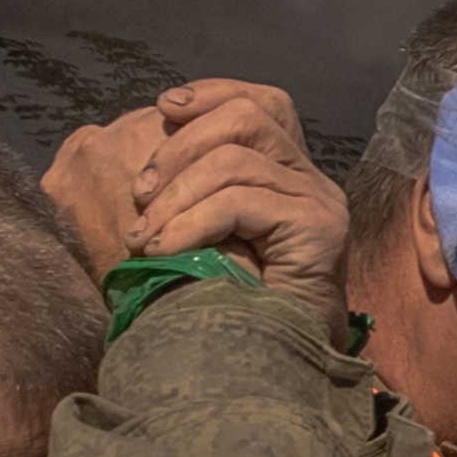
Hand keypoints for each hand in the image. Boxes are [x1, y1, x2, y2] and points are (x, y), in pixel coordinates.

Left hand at [127, 81, 345, 309]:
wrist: (274, 363)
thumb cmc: (228, 303)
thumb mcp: (200, 237)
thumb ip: (187, 195)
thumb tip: (137, 169)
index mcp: (284, 173)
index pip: (261, 103)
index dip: (212, 93)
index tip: (161, 108)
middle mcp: (310, 178)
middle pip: (249, 116)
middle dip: (181, 145)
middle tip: (139, 193)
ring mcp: (319, 200)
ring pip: (236, 160)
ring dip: (176, 196)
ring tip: (145, 237)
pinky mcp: (319, 225)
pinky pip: (241, 201)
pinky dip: (192, 223)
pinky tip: (165, 250)